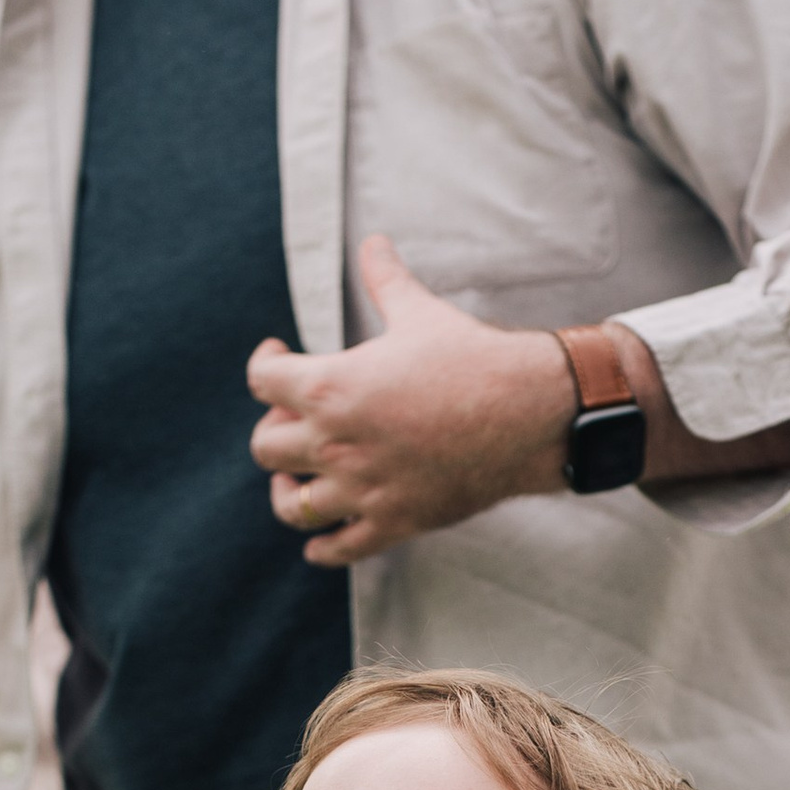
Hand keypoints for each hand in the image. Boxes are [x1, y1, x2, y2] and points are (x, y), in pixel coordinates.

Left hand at [247, 236, 571, 562]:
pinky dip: (322, 545)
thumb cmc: (473, 358)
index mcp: (331, 387)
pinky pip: (337, 548)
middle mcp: (336, 442)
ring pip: (291, 505)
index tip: (279, 356)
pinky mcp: (393, 521)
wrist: (529, 412)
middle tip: (296, 416)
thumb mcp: (420, 312)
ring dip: (288, 490)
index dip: (264, 363)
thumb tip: (373, 241)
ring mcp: (363, 488)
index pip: (261, 380)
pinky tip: (322, 536)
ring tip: (300, 477)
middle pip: (265, 447)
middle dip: (274, 428)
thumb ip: (385, 279)